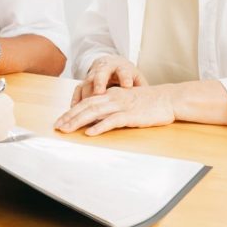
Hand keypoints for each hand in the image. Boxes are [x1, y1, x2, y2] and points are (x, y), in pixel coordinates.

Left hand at [54, 85, 173, 135]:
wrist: (169, 99)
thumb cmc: (149, 102)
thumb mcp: (126, 101)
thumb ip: (111, 107)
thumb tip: (96, 118)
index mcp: (111, 94)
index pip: (86, 102)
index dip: (71, 111)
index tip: (59, 121)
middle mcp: (113, 98)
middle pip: (86, 106)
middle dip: (69, 116)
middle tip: (57, 126)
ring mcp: (121, 106)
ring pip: (95, 112)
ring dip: (78, 121)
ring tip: (66, 129)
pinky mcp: (131, 115)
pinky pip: (112, 121)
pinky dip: (100, 126)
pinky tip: (90, 132)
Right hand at [71, 55, 147, 106]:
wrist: (112, 64)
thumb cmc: (127, 75)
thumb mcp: (137, 79)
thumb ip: (141, 89)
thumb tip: (152, 100)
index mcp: (121, 66)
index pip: (124, 71)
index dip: (125, 77)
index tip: (127, 85)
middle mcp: (105, 68)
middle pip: (101, 73)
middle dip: (99, 82)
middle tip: (99, 92)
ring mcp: (93, 74)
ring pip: (87, 82)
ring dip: (86, 94)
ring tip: (85, 106)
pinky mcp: (84, 82)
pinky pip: (78, 90)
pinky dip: (76, 100)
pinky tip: (74, 110)